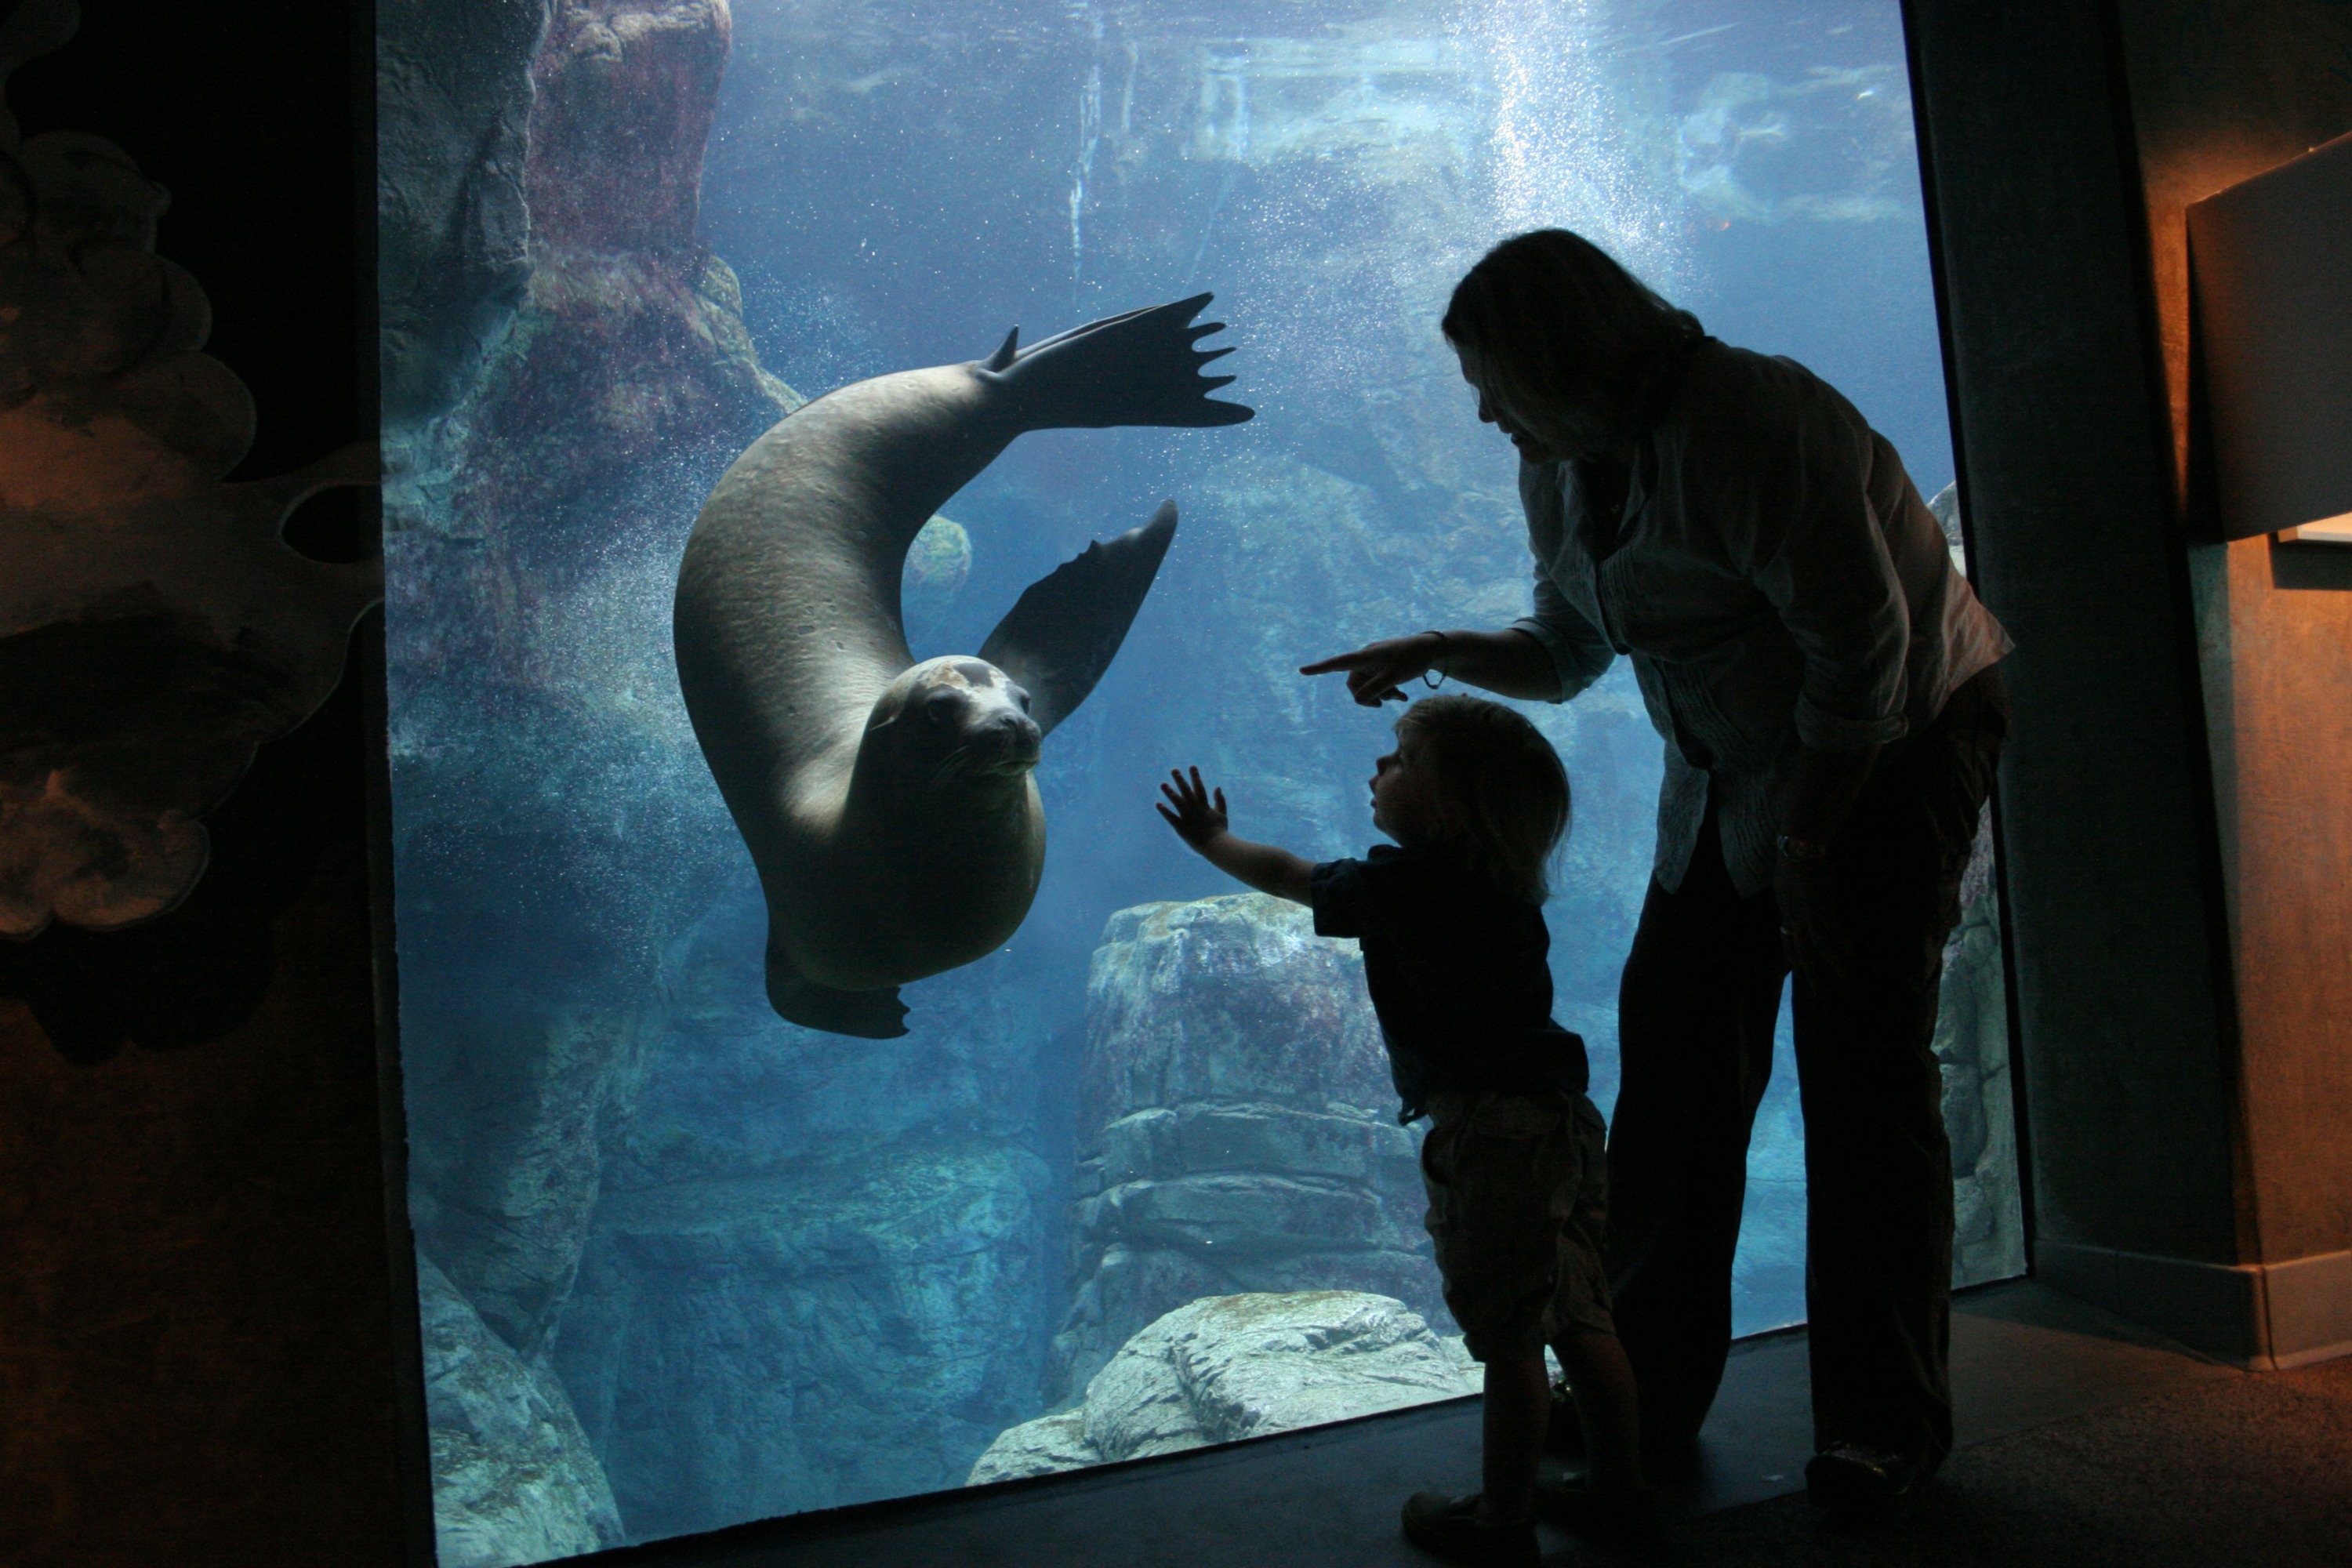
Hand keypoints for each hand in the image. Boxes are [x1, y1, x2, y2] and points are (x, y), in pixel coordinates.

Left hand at [1156, 766, 1229, 849]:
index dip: (1195, 776)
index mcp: (1205, 805)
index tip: (1191, 766)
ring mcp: (1188, 818)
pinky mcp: (1181, 827)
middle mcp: (1195, 809)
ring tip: (1163, 784)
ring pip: (1177, 802)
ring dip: (1170, 792)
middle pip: (1186, 792)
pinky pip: (1171, 817)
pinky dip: (1164, 811)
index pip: (1199, 787)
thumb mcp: (1222, 813)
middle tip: (1174, 770)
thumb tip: (1217, 787)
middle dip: (1180, 780)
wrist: (1216, 845)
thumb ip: (1220, 800)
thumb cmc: (1220, 831)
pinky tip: (1158, 803)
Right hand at [1298, 633, 1442, 706]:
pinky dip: (1387, 690)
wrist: (1433, 648)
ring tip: (1399, 697)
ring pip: (1368, 684)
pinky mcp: (1385, 665)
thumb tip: (1358, 700)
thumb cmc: (1412, 660)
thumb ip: (1374, 690)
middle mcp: (1366, 658)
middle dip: (1367, 696)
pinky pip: (1378, 681)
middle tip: (1383, 704)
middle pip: (1354, 682)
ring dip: (1381, 694)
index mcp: (1365, 656)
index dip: (1319, 668)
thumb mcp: (1393, 677)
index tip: (1302, 670)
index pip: (1338, 663)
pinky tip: (1402, 696)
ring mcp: (1375, 661)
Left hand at [1775, 853, 1855, 988]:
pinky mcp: (1823, 905)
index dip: (1792, 959)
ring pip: (1819, 945)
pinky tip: (1852, 954)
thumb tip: (1792, 909)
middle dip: (1809, 971)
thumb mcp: (1784, 885)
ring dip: (1832, 961)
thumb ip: (1789, 900)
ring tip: (1844, 976)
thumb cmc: (1793, 861)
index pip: (1786, 941)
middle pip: (1800, 950)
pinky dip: (1843, 943)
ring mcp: (1807, 912)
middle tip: (1818, 991)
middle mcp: (1793, 916)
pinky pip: (1834, 929)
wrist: (1798, 847)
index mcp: (1784, 911)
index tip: (1797, 974)